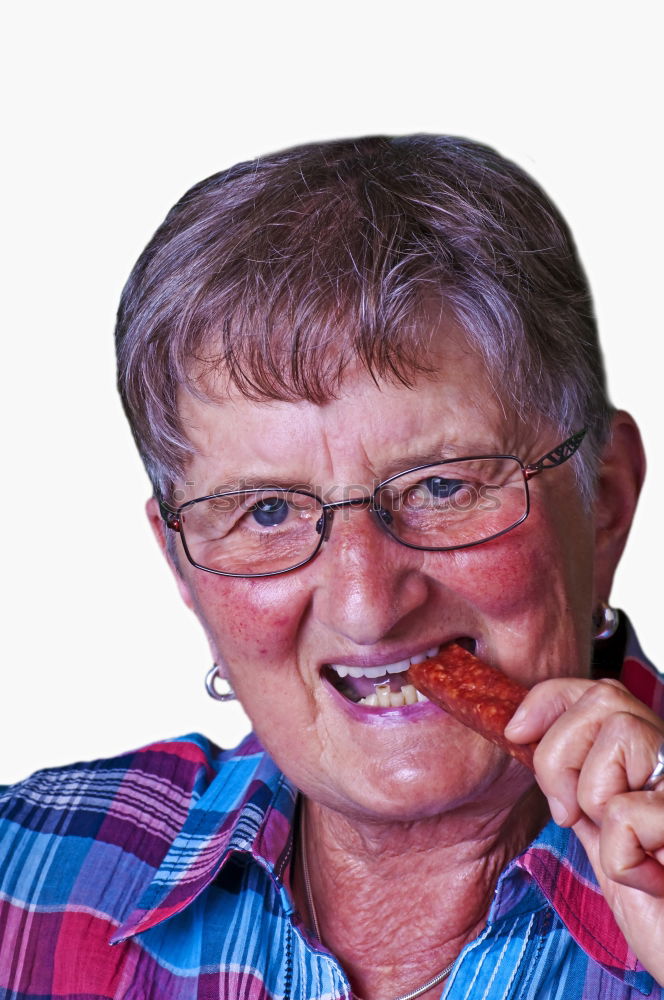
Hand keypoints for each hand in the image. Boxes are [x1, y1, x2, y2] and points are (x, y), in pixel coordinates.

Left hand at [505, 677, 663, 983]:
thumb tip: (526, 737)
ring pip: (619, 734)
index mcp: (653, 760)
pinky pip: (626, 812)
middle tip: (572, 814)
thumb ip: (577, 786)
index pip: (601, 691)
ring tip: (622, 846)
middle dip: (561, 754)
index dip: (551, 699)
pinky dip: (621, 858)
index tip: (515, 730)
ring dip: (594, 799)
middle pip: (603, 700)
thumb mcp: (603, 834)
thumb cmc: (658, 908)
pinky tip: (648, 879)